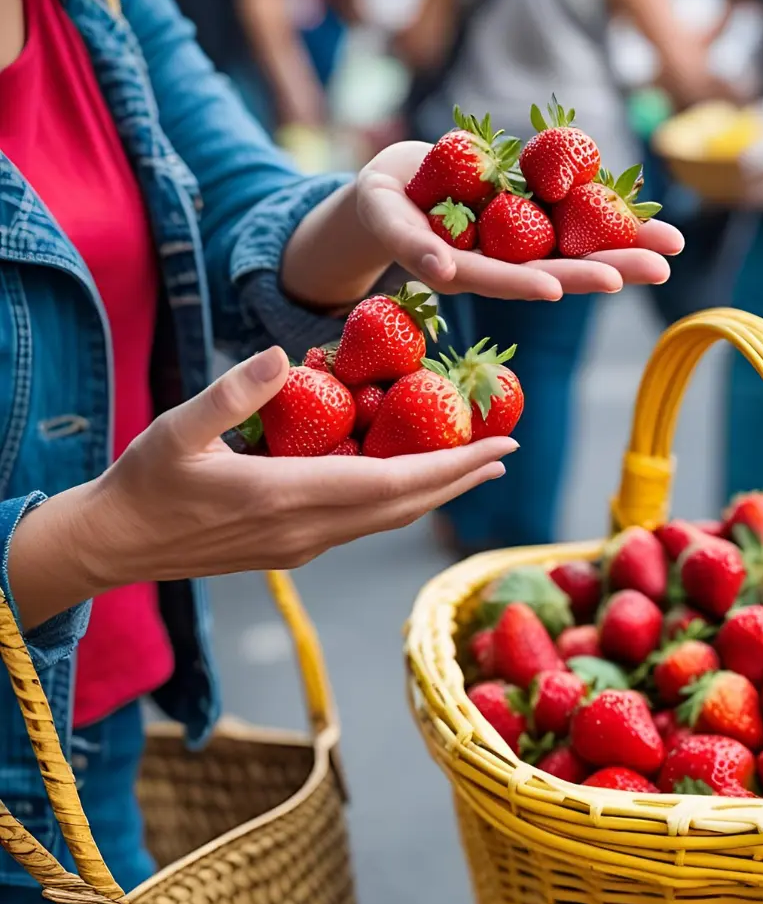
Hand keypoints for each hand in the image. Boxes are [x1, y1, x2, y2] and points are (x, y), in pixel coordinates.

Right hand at [9, 348, 513, 629]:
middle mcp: (308, 529)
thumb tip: (281, 355)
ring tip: (471, 469)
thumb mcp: (176, 428)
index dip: (452, 466)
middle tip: (505, 454)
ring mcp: (303, 545)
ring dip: (434, 493)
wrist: (115, 546)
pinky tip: (409, 482)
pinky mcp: (293, 548)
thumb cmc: (143, 482)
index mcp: (288, 496)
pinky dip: (398, 500)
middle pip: (405, 506)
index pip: (393, 482)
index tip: (500, 449)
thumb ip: (231, 392)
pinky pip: (362, 523)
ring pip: (387, 519)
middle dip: (460, 480)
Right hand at [355, 141, 684, 300]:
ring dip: (626, 243)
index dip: (529, 281)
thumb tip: (440, 271)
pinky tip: (647, 214)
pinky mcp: (534, 209)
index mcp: (471, 270)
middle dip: (609, 267)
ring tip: (671, 246)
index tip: (560, 288)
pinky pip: (576, 208)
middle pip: (560, 266)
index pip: (505, 278)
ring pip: (580, 243)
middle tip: (659, 268)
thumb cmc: (384, 209)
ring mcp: (524, 237)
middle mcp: (506, 259)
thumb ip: (413, 246)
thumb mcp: (388, 222)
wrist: (401, 187)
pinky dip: (611, 209)